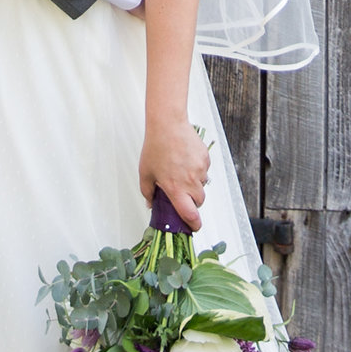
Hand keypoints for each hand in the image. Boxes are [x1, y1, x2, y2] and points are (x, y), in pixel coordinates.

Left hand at [139, 115, 210, 230]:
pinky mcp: (205, 159)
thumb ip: (148, 192)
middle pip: (199, 202)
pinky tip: (186, 160)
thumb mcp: (145, 173)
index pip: (189, 214)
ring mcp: (200, 170)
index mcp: (175, 188)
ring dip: (194, 185)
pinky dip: (197, 170)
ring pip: (202, 186)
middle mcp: (190, 181)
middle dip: (192, 202)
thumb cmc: (155, 147)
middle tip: (181, 193)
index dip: (193, 224)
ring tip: (181, 171)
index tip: (193, 227)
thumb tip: (151, 203)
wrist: (168, 124)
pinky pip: (204, 171)